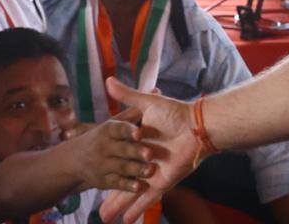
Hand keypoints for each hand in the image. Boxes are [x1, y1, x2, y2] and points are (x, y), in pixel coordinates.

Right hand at [70, 118, 155, 194]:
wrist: (73, 160)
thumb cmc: (103, 138)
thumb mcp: (113, 123)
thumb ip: (131, 113)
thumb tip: (155, 90)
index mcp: (108, 130)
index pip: (119, 128)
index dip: (129, 131)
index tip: (140, 133)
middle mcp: (104, 147)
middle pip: (122, 149)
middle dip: (136, 152)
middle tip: (150, 154)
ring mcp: (103, 165)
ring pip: (121, 167)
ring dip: (136, 169)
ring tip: (151, 170)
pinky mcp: (104, 182)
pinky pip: (117, 183)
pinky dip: (129, 186)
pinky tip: (141, 187)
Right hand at [98, 78, 204, 223]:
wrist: (198, 128)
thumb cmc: (175, 114)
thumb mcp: (148, 103)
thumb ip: (127, 95)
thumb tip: (108, 79)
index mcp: (138, 143)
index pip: (118, 156)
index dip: (105, 164)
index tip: (91, 173)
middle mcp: (144, 159)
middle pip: (122, 177)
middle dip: (110, 194)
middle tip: (96, 206)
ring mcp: (152, 172)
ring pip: (131, 191)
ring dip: (118, 205)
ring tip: (105, 218)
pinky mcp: (161, 182)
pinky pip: (147, 198)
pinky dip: (136, 208)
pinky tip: (126, 220)